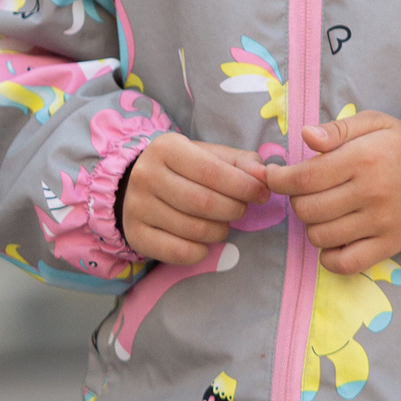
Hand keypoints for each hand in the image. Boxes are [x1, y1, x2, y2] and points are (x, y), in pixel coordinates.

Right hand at [120, 133, 268, 264]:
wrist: (138, 185)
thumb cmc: (184, 169)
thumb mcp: (210, 156)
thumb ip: (241, 163)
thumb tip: (265, 174)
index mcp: (166, 148)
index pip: (212, 171)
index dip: (244, 186)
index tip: (262, 194)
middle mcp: (146, 175)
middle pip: (203, 202)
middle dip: (233, 210)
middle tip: (241, 209)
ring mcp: (137, 206)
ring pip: (194, 229)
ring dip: (220, 231)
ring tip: (222, 223)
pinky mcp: (135, 234)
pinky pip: (178, 252)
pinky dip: (201, 251)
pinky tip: (204, 242)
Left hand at [261, 112, 400, 273]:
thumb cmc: (400, 145)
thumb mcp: (372, 123)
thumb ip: (337, 129)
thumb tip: (305, 136)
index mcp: (362, 159)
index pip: (304, 178)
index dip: (278, 180)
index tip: (273, 176)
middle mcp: (370, 192)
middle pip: (307, 209)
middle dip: (295, 200)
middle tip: (304, 192)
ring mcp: (380, 223)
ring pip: (320, 236)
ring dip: (311, 225)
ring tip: (322, 211)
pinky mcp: (390, 245)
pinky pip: (346, 263)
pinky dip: (329, 256)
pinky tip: (332, 239)